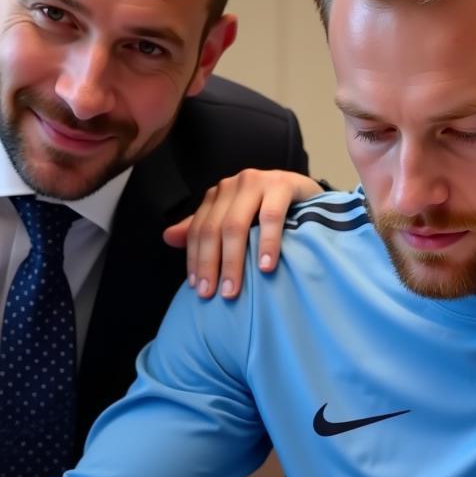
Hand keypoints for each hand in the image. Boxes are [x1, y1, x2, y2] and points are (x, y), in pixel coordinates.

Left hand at [162, 170, 322, 298]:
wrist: (308, 194)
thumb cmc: (270, 211)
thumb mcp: (235, 220)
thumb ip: (204, 229)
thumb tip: (167, 238)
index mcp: (218, 194)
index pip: (198, 229)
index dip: (195, 259)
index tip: (196, 288)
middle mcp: (233, 185)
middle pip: (213, 229)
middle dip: (210, 264)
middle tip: (213, 294)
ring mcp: (257, 182)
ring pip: (236, 225)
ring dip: (232, 261)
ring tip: (233, 289)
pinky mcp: (282, 184)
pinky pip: (271, 217)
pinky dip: (266, 244)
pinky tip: (265, 267)